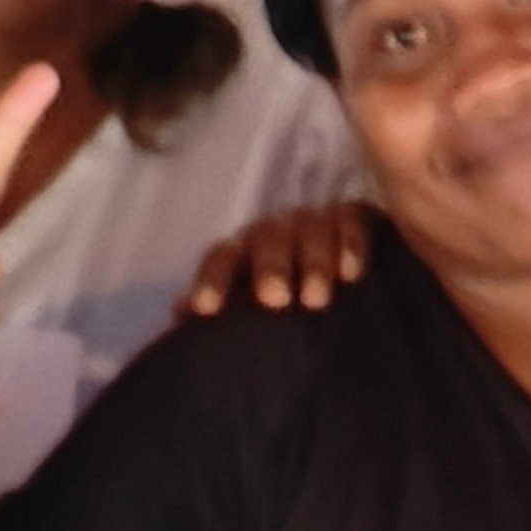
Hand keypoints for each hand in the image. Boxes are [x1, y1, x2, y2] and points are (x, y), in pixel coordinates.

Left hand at [174, 198, 376, 318]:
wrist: (336, 271)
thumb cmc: (284, 295)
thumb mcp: (249, 305)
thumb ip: (219, 307)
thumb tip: (179, 313)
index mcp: (243, 252)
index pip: (219, 258)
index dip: (211, 281)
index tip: (207, 310)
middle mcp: (275, 231)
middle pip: (266, 239)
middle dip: (269, 268)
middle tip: (275, 300)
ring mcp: (313, 221)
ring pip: (309, 230)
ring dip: (313, 264)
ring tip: (316, 300)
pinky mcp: (351, 216)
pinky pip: (349, 222)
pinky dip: (350, 246)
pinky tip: (351, 274)